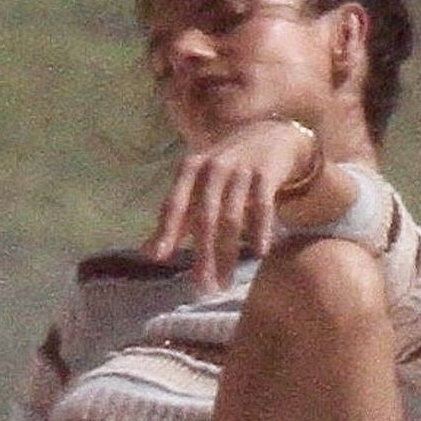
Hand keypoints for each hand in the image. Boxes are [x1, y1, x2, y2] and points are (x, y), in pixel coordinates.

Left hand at [142, 118, 316, 292]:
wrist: (273, 135)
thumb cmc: (228, 167)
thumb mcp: (198, 185)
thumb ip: (176, 217)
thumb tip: (147, 254)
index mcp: (191, 168)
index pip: (175, 203)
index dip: (167, 230)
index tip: (159, 258)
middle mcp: (213, 167)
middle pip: (204, 217)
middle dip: (203, 254)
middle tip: (202, 286)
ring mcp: (241, 168)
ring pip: (232, 218)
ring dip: (229, 253)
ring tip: (226, 281)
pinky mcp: (267, 173)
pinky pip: (263, 207)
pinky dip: (260, 231)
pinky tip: (259, 253)